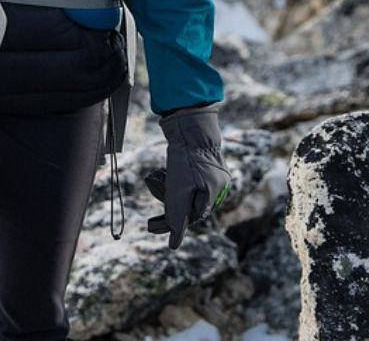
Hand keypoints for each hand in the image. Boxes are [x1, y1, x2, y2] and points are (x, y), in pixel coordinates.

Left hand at [146, 105, 230, 248]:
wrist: (191, 125)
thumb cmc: (185, 157)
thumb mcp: (177, 189)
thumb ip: (177, 215)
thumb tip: (174, 244)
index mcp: (214, 194)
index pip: (191, 217)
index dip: (171, 224)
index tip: (153, 228)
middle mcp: (218, 187)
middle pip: (190, 206)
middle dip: (168, 207)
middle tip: (150, 221)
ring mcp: (214, 175)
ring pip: (188, 193)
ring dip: (170, 192)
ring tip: (155, 181)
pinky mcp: (207, 164)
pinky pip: (190, 181)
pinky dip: (176, 181)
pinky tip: (162, 174)